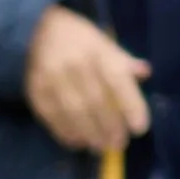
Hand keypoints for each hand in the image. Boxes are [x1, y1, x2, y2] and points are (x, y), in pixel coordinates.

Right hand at [24, 5, 151, 152]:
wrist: (34, 31)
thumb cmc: (78, 40)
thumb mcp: (103, 42)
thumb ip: (122, 60)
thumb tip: (145, 73)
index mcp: (97, 49)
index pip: (118, 80)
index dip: (131, 105)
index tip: (140, 128)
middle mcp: (75, 64)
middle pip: (96, 101)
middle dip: (110, 127)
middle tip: (119, 144)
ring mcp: (52, 78)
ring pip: (73, 112)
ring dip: (89, 134)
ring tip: (100, 147)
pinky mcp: (35, 90)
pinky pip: (52, 116)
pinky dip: (65, 133)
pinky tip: (77, 142)